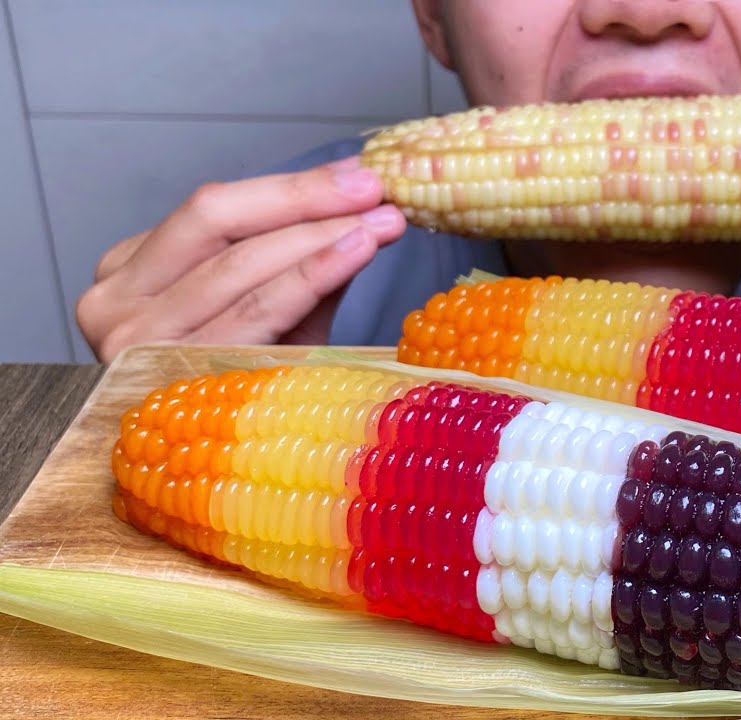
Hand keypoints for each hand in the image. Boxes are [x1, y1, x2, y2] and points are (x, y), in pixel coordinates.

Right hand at [77, 156, 405, 361]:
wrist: (220, 479)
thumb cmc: (245, 390)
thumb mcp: (272, 316)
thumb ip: (303, 264)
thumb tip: (363, 209)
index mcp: (126, 273)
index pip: (216, 211)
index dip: (292, 188)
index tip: (361, 176)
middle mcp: (114, 304)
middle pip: (220, 223)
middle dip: (307, 200)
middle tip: (375, 191)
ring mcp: (132, 344)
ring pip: (237, 265)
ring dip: (319, 235)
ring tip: (379, 223)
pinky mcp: (166, 378)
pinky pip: (252, 313)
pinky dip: (308, 278)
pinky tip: (351, 256)